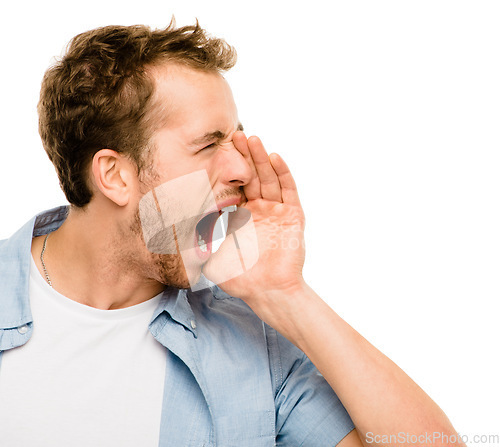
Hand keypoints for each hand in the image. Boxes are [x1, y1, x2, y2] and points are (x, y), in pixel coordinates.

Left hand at [203, 132, 306, 311]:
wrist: (267, 292)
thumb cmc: (242, 278)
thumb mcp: (213, 257)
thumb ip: (198, 245)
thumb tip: (170, 239)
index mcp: (243, 216)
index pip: (236, 186)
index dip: (228, 170)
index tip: (217, 152)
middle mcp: (261, 210)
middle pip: (252, 176)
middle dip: (244, 157)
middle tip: (234, 136)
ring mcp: (277, 211)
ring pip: (269, 178)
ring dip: (261, 158)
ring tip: (251, 139)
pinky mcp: (292, 215)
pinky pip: (288, 190)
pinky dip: (282, 173)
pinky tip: (274, 157)